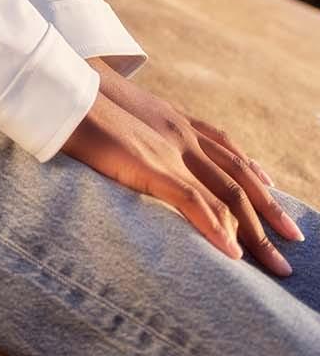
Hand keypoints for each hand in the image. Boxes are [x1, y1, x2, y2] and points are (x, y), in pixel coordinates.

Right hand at [58, 60, 303, 275]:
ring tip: (276, 265)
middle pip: (239, 179)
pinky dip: (217, 229)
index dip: (257, 180)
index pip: (230, 156)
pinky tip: (233, 254)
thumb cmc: (83, 105)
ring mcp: (171, 150)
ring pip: (228, 195)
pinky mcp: (152, 166)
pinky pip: (195, 202)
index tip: (276, 203)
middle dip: (269, 215)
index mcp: (177, 123)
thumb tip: (138, 153)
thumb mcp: (121, 120)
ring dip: (256, 234)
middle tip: (293, 245)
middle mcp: (183, 136)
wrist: (63, 90)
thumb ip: (139, 136)